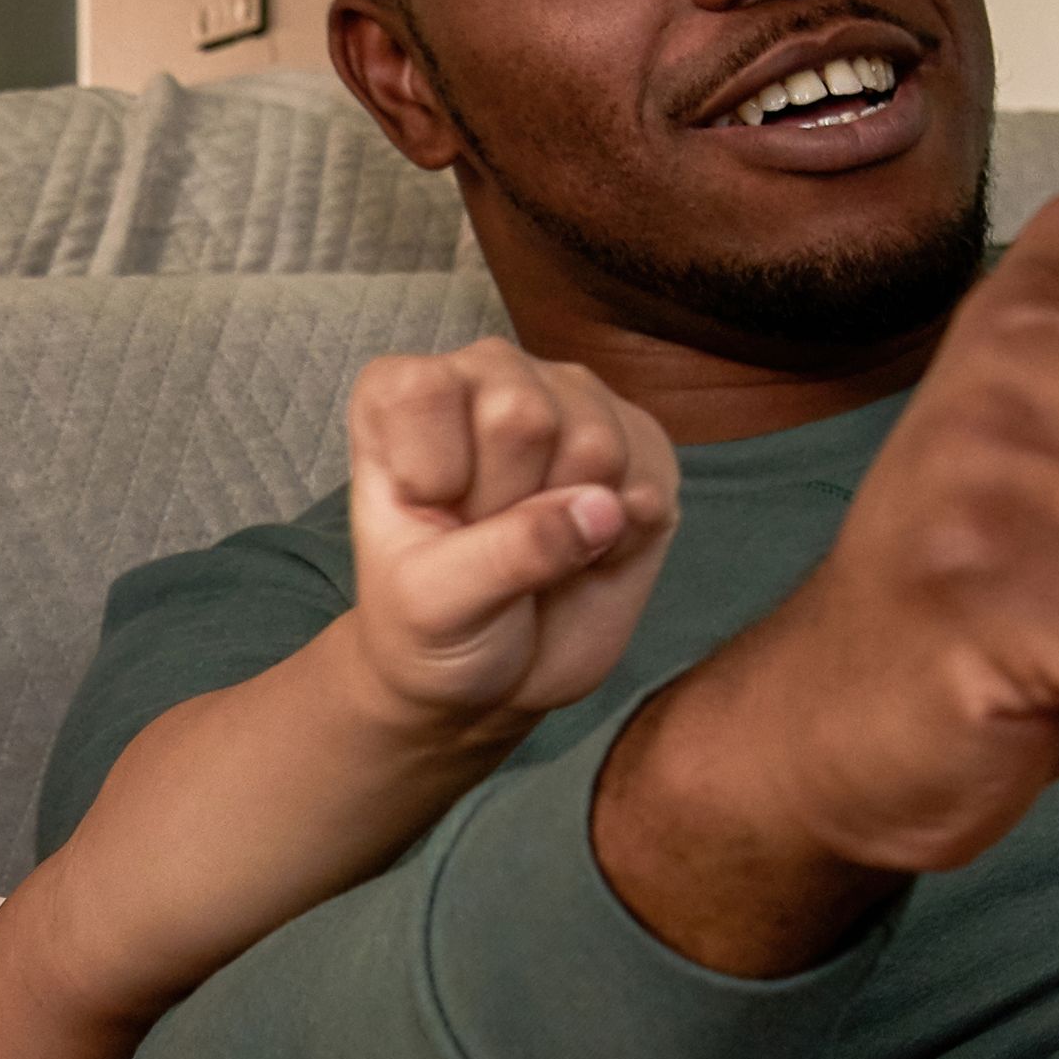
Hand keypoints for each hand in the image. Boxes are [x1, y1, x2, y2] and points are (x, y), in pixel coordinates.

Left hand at [344, 336, 679, 733]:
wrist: (494, 680)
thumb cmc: (434, 625)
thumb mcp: (436, 602)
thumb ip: (507, 552)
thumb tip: (604, 508)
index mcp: (409, 396)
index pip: (424, 390)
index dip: (434, 475)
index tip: (429, 519)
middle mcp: (492, 378)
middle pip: (522, 413)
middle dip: (509, 505)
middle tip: (489, 542)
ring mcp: (573, 401)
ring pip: (595, 442)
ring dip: (570, 525)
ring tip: (538, 545)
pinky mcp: (640, 444)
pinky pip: (649, 479)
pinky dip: (622, 538)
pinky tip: (589, 548)